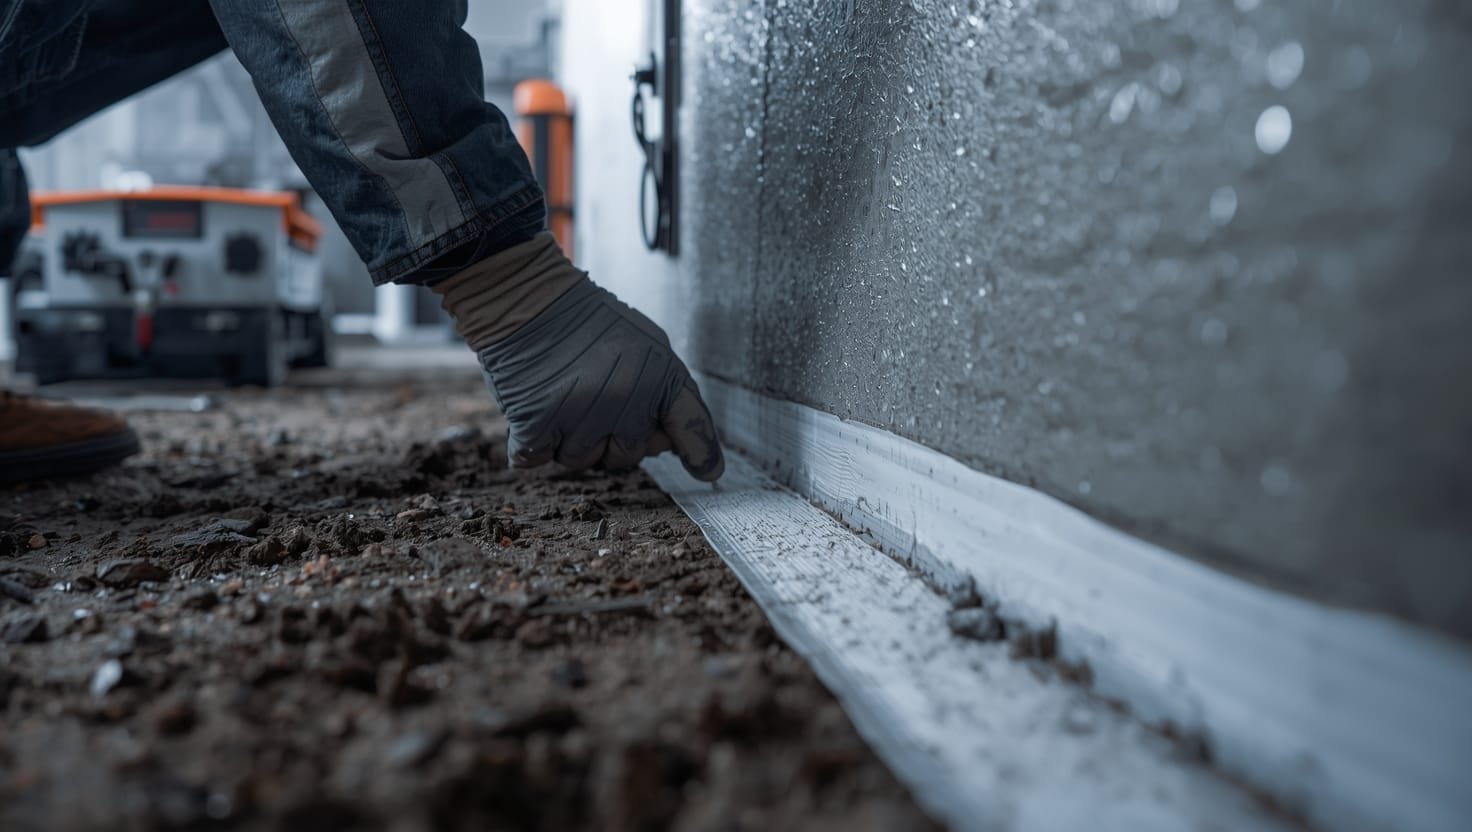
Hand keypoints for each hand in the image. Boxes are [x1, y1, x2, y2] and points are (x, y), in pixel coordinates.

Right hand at [474, 278, 724, 480]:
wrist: (527, 298)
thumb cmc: (585, 320)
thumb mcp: (644, 342)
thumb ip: (662, 389)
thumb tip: (669, 443)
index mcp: (659, 375)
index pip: (689, 423)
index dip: (701, 453)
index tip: (708, 472)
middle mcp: (627, 398)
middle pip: (627, 456)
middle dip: (609, 437)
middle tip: (591, 396)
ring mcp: (582, 414)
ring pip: (581, 460)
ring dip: (569, 438)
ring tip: (561, 394)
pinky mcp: (537, 424)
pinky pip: (537, 458)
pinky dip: (532, 441)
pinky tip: (534, 405)